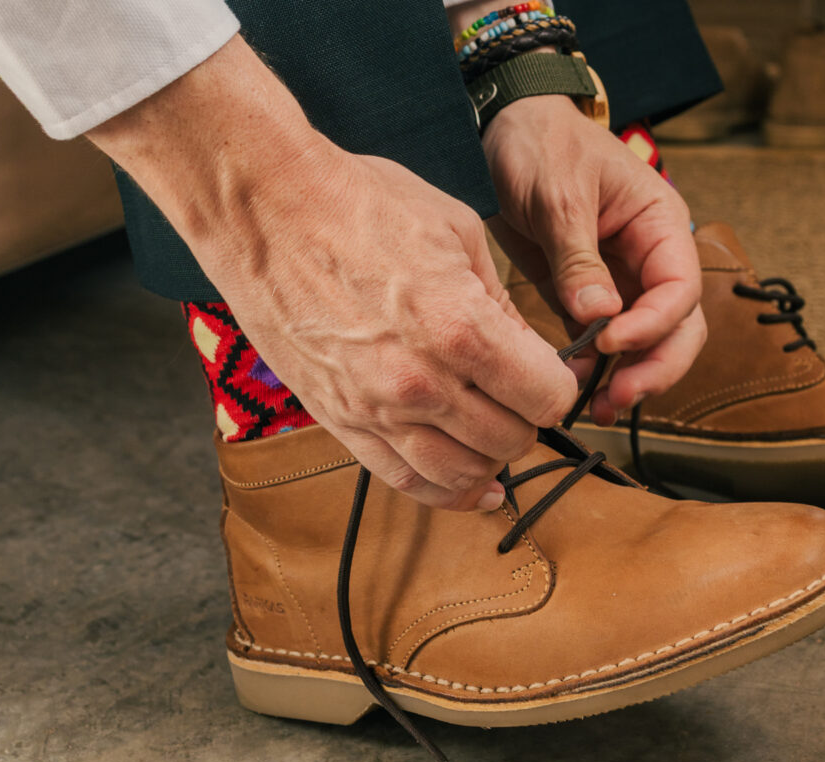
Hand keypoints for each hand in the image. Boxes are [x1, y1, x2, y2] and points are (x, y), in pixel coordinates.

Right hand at [89, 36, 577, 509]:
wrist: (265, 210)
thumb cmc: (359, 205)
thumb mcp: (458, 233)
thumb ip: (502, 304)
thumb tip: (532, 351)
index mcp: (460, 327)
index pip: (546, 397)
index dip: (559, 386)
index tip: (553, 373)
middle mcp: (420, 382)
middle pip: (510, 439)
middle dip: (529, 418)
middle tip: (522, 393)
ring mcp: (375, 409)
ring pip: (463, 473)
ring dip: (492, 458)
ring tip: (495, 430)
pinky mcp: (339, 421)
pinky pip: (405, 482)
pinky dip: (448, 493)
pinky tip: (474, 488)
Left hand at [482, 94, 706, 424]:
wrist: (505, 126)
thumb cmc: (543, 143)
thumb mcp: (559, 194)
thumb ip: (578, 257)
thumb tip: (600, 316)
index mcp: (660, 224)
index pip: (680, 287)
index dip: (655, 323)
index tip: (612, 340)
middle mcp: (649, 258)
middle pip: (678, 327)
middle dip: (655, 367)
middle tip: (618, 397)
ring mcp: (620, 280)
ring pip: (646, 342)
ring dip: (629, 376)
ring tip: (599, 407)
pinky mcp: (585, 295)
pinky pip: (601, 340)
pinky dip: (594, 366)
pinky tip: (572, 385)